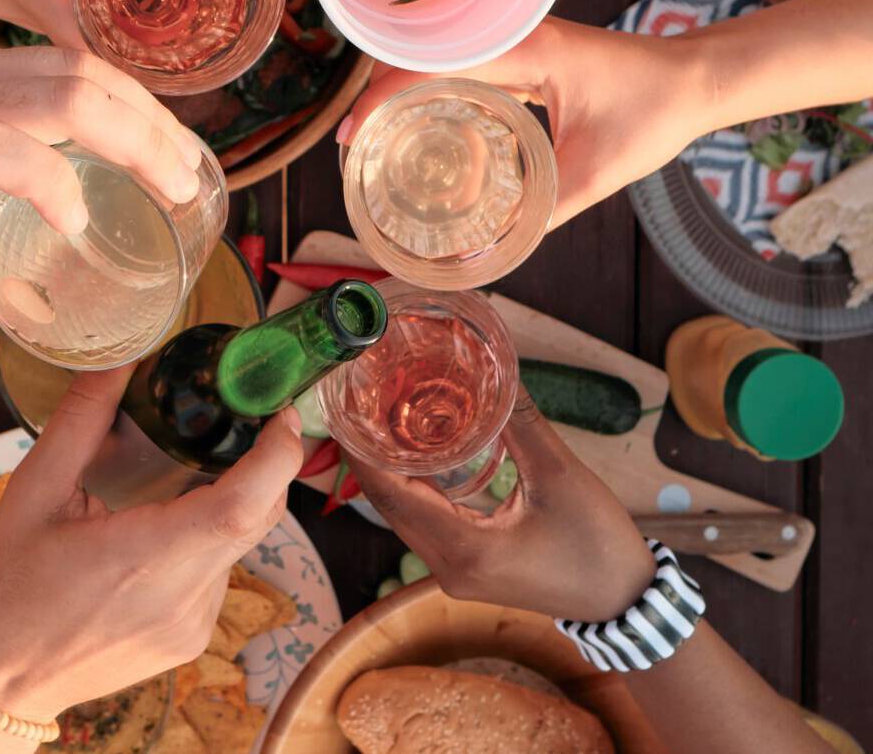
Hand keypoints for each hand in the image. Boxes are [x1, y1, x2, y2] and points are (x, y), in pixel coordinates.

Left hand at [0, 18, 204, 323]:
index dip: (52, 183)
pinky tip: (133, 126)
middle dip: (142, 140)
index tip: (75, 225)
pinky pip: (53, 59)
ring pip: (72, 65)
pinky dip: (107, 92)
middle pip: (66, 92)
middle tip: (185, 188)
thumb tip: (15, 313)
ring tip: (181, 154)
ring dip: (139, 109)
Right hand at [0, 367, 303, 749]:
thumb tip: (117, 360)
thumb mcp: (32, 492)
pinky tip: (154, 533)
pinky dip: (203, 540)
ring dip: (224, 503)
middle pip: (256, 517)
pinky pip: (217, 573)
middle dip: (264, 463)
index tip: (282, 411)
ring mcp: (193, 625)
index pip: (242, 505)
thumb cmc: (6, 588)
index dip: (278, 455)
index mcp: (144, 558)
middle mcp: (182, 597)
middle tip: (244, 416)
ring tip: (174, 479)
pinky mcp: (191, 639)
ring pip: (237, 544)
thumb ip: (81, 421)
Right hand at [346, 19, 708, 226]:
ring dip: (399, 88)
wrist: (696, 79)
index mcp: (522, 50)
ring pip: (435, 53)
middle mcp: (511, 34)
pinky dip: (429, 87)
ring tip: (375, 135)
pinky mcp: (522, 50)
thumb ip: (537, 216)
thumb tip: (483, 253)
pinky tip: (419, 122)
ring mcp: (515, 38)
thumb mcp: (591, 174)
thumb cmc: (652, 114)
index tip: (355, 137)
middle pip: (418, 51)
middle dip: (376, 94)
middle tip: (356, 144)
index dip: (379, 98)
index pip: (428, 62)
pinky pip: (460, 61)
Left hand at [352, 389, 653, 620]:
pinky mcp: (466, 570)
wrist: (626, 602)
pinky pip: (423, 524)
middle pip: (388, 505)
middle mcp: (448, 567)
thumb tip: (496, 368)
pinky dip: (413, 490)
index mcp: (465, 549)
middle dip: (369, 455)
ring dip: (390, 472)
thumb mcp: (560, 475)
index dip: (361, 452)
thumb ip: (520, 421)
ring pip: (403, 515)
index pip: (391, 495)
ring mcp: (454, 573)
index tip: (345, 409)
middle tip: (360, 403)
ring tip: (380, 419)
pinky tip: (414, 456)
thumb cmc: (598, 544)